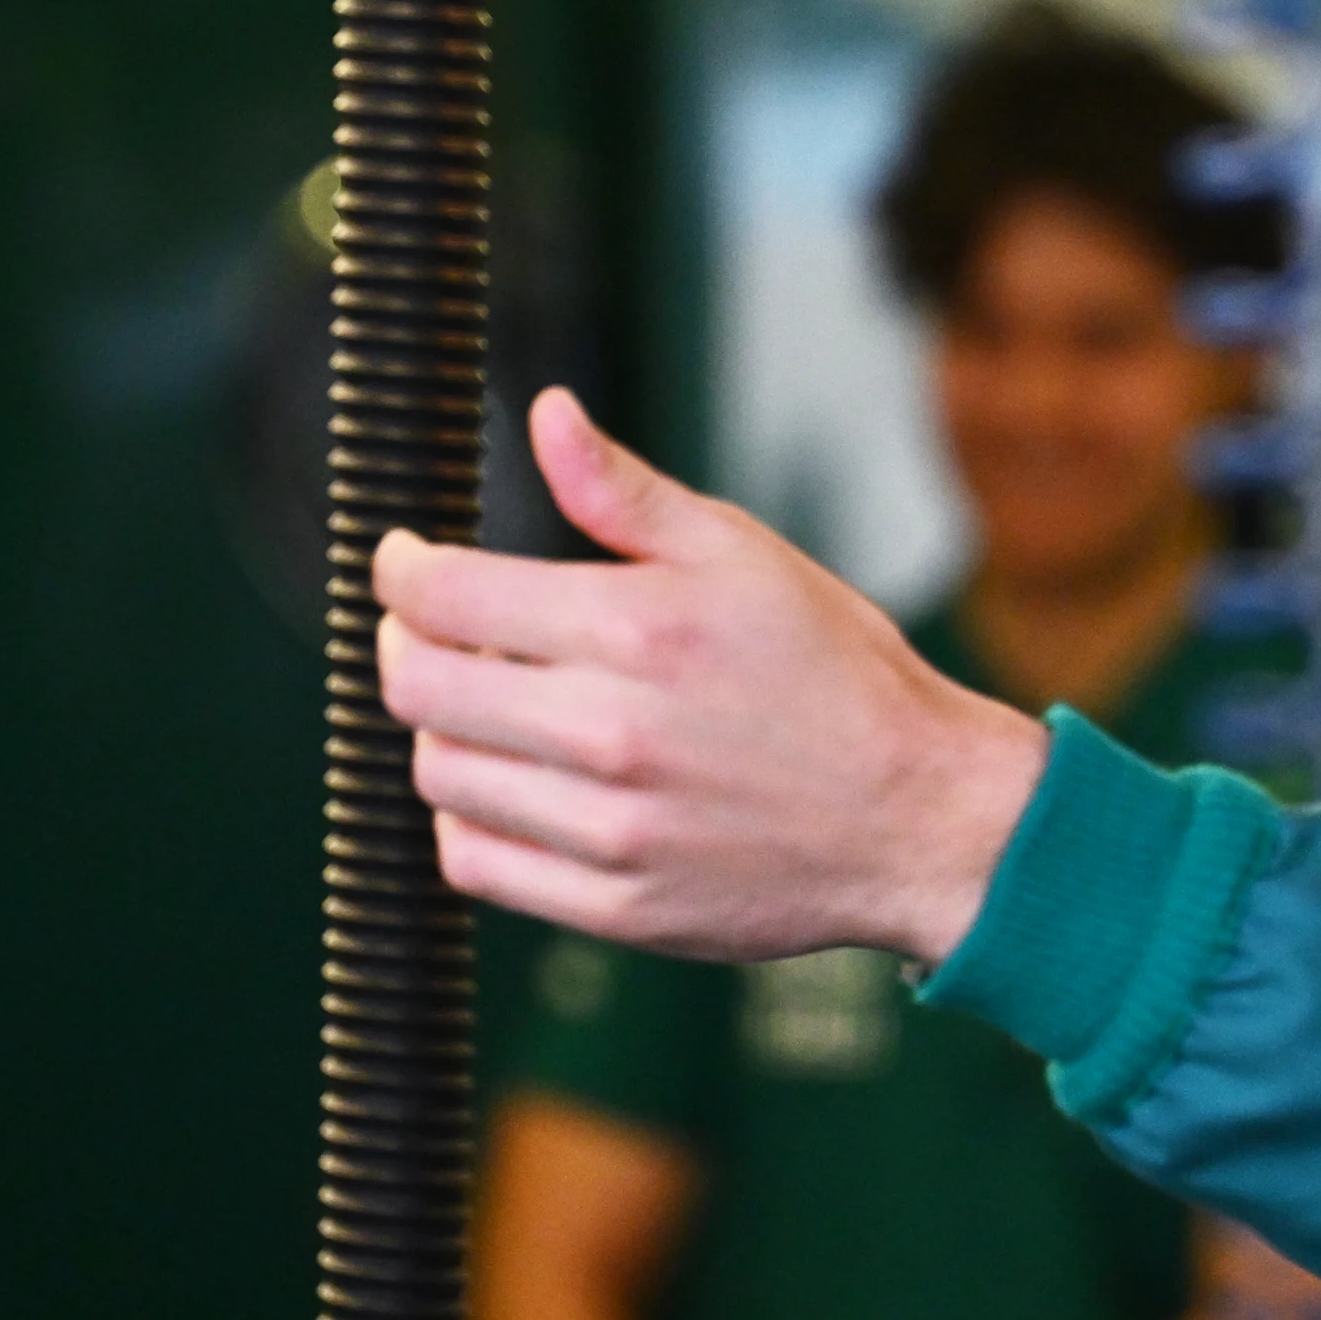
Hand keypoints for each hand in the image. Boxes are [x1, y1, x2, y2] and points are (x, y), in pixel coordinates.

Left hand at [376, 387, 1047, 966]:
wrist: (918, 815)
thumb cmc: (840, 676)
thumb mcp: (744, 554)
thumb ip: (625, 491)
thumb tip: (547, 416)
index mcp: (639, 627)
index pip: (443, 594)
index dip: (402, 568)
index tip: (407, 562)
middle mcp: (611, 731)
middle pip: (416, 685)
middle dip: (403, 643)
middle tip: (434, 629)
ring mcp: (608, 827)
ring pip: (437, 773)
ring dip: (445, 730)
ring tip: (494, 706)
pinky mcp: (612, 903)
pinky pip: (475, 861)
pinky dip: (469, 818)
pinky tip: (518, 784)